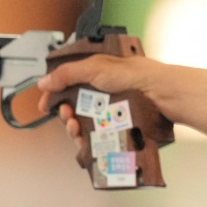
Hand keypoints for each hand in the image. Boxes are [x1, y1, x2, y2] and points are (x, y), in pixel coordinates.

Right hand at [36, 54, 159, 145]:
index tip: (46, 104)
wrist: (160, 93)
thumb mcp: (95, 68)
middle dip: (64, 114)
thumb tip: (45, 82)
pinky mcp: (117, 126)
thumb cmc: (136, 75)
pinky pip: (97, 136)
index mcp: (95, 74)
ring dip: (73, 128)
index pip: (67, 84)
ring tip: (75, 128)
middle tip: (66, 116)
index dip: (54, 94)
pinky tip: (85, 139)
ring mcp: (110, 110)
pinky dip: (87, 139)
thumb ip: (67, 74)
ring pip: (83, 124)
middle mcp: (101, 92)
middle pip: (74, 107)